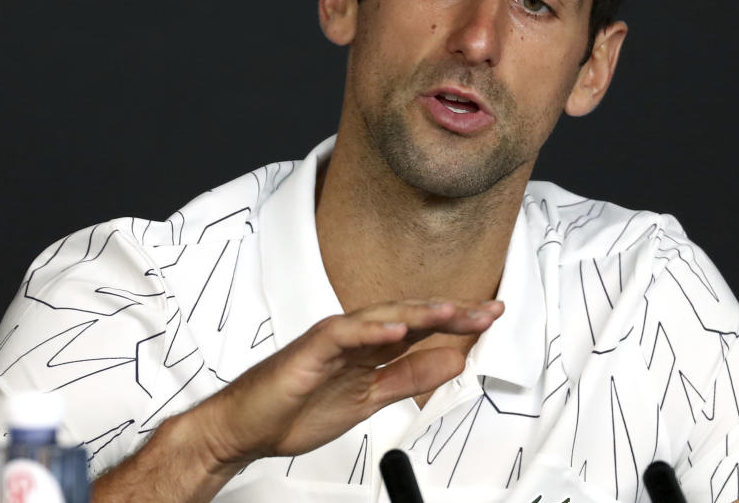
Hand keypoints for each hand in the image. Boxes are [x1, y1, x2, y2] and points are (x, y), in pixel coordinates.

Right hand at [197, 298, 503, 467]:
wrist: (247, 427)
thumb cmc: (298, 409)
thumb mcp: (370, 398)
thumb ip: (409, 378)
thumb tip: (452, 362)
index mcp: (370, 346)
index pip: (422, 327)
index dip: (457, 322)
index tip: (491, 318)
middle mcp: (355, 335)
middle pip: (410, 315)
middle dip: (451, 312)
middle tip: (488, 310)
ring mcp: (333, 339)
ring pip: (381, 317)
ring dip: (418, 313)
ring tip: (453, 311)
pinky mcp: (310, 351)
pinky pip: (342, 335)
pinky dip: (369, 331)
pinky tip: (395, 330)